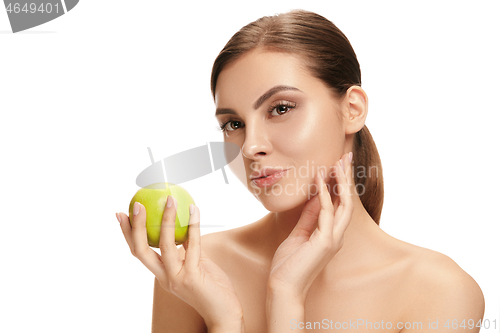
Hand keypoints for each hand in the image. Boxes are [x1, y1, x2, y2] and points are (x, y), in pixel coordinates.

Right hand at [117, 196, 242, 329]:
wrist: (224, 312)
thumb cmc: (212, 287)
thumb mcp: (195, 263)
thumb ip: (187, 248)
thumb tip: (185, 222)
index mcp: (162, 273)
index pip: (139, 252)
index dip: (128, 233)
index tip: (122, 214)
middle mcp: (165, 277)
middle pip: (141, 251)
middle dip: (135, 227)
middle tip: (136, 205)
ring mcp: (177, 278)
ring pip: (165, 246)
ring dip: (166, 220)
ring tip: (169, 200)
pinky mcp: (193, 277)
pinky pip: (193, 245)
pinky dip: (193, 225)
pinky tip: (194, 210)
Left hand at [267, 152, 353, 301]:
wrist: (283, 287)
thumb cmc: (289, 264)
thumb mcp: (299, 234)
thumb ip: (309, 217)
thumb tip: (315, 197)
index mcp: (331, 234)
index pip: (339, 204)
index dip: (340, 183)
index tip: (338, 164)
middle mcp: (336, 236)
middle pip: (347, 201)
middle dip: (346, 178)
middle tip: (346, 156)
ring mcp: (333, 239)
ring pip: (343, 205)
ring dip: (340, 182)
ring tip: (338, 163)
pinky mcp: (324, 242)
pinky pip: (326, 213)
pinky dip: (324, 195)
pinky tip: (320, 180)